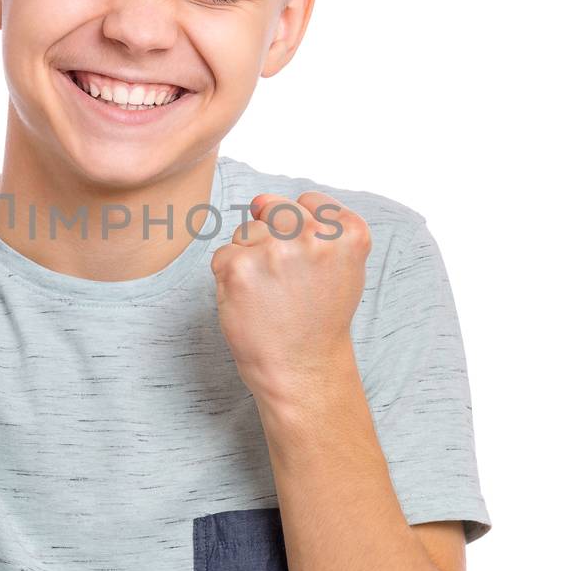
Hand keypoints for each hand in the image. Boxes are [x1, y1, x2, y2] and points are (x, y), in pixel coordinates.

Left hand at [211, 191, 371, 402]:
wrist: (302, 369)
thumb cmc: (320, 320)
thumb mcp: (344, 268)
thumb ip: (320, 228)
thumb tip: (262, 202)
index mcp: (347, 233)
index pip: (310, 201)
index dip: (302, 230)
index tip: (307, 264)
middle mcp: (313, 236)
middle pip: (274, 208)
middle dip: (271, 236)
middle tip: (283, 280)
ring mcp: (275, 250)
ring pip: (246, 231)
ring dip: (249, 258)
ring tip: (269, 295)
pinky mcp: (239, 267)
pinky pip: (223, 255)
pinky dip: (229, 278)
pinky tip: (251, 302)